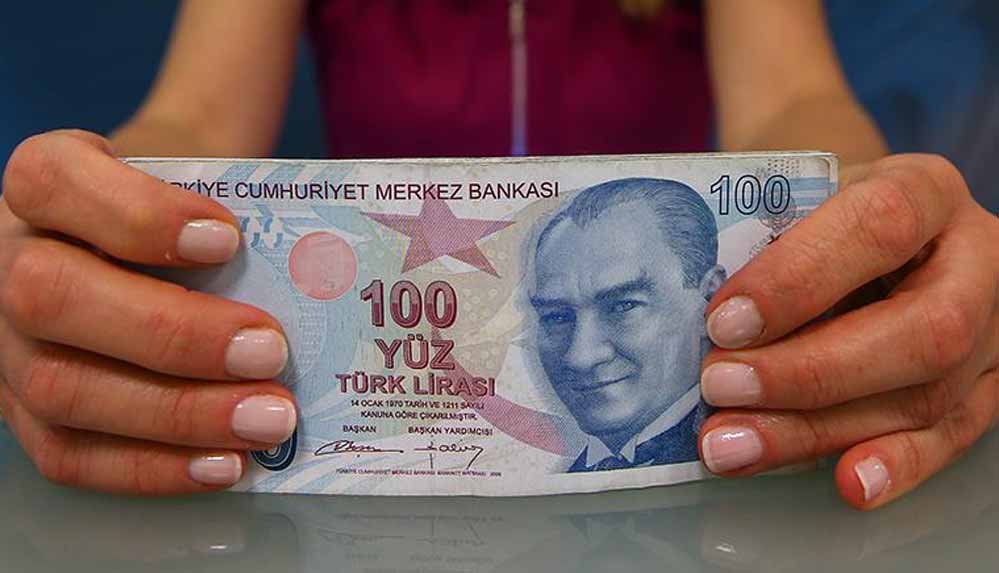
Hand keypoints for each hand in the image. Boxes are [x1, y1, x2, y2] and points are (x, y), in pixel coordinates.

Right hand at [0, 130, 296, 494]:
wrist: (152, 242)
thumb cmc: (185, 209)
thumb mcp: (201, 176)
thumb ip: (239, 199)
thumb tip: (317, 268)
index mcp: (45, 182)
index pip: (54, 181)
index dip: (138, 215)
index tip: (229, 238)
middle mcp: (8, 258)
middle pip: (51, 296)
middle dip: (172, 333)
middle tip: (270, 350)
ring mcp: (6, 344)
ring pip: (61, 389)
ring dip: (177, 414)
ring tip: (268, 418)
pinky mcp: (24, 414)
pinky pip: (69, 455)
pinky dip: (154, 467)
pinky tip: (226, 463)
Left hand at [697, 153, 998, 509]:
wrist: (871, 226)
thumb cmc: (820, 214)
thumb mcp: (798, 198)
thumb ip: (764, 245)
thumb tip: (700, 326)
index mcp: (925, 190)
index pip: (878, 225)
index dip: (798, 278)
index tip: (723, 320)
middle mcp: (976, 260)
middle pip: (922, 328)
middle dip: (808, 370)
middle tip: (719, 386)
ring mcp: (992, 331)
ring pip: (926, 395)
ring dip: (818, 430)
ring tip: (732, 445)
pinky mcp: (986, 387)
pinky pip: (950, 436)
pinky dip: (894, 465)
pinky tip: (846, 483)